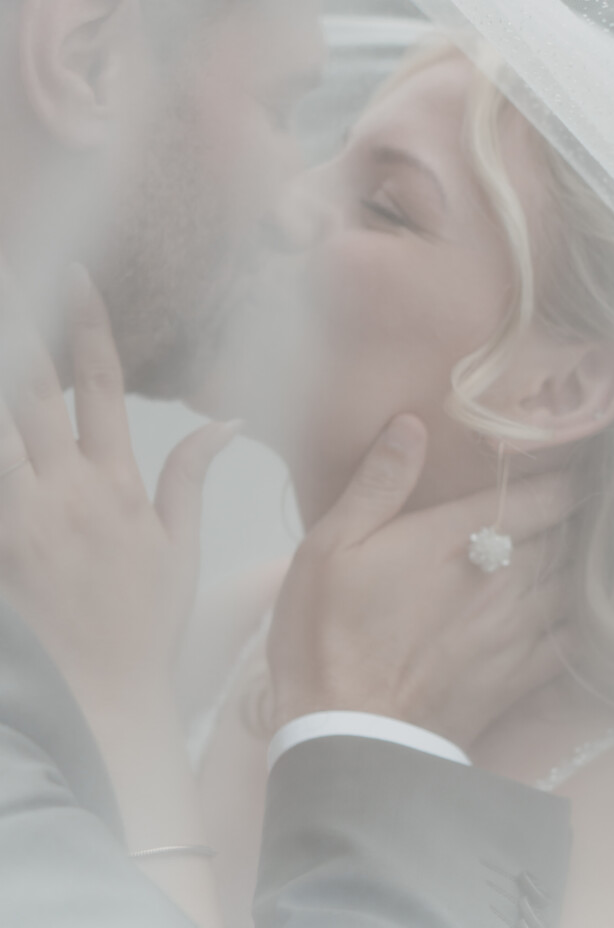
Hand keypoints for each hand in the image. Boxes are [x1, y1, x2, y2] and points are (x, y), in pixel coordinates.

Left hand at [0, 258, 236, 718]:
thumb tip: (226, 420)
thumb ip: (191, 475)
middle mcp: (65, 490)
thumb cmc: (143, 626)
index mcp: (117, 484)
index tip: (75, 277)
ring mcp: (23, 518)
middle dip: (19, 329)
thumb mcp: (180, 548)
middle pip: (31, 390)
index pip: (100, 384)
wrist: (99, 699)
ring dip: (1, 382)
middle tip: (10, 277)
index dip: (87, 325)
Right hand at [267, 416, 573, 751]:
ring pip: (573, 583)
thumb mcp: (331, 545)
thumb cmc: (328, 634)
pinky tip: (592, 610)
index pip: (539, 498)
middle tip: (600, 495)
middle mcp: (499, 579)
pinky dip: (588, 618)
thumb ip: (379, 482)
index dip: (569, 478)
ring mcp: (514, 632)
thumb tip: (412, 424)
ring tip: (599, 542)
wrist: (345, 737)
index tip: (586, 461)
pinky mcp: (517, 679)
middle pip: (565, 538)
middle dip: (582, 515)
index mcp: (456, 540)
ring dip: (587, 561)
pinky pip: (572, 640)